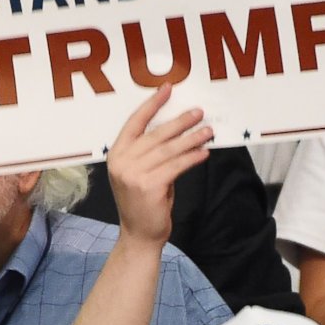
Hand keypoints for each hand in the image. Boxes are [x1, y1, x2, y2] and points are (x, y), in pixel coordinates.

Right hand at [105, 85, 210, 243]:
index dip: (152, 104)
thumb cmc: (143, 203)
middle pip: (156, 134)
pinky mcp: (149, 186)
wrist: (139, 235)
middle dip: (180, 122)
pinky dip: (192, 158)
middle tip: (198, 113)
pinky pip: (176, 166)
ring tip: (207, 131)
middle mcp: (122, 161)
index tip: (168, 89)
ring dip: (191, 139)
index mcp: (116, 154)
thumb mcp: (139, 172)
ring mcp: (134, 174)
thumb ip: (151, 153)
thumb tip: (178, 129)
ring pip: (169, 149)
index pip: (135, 121)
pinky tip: (204, 153)